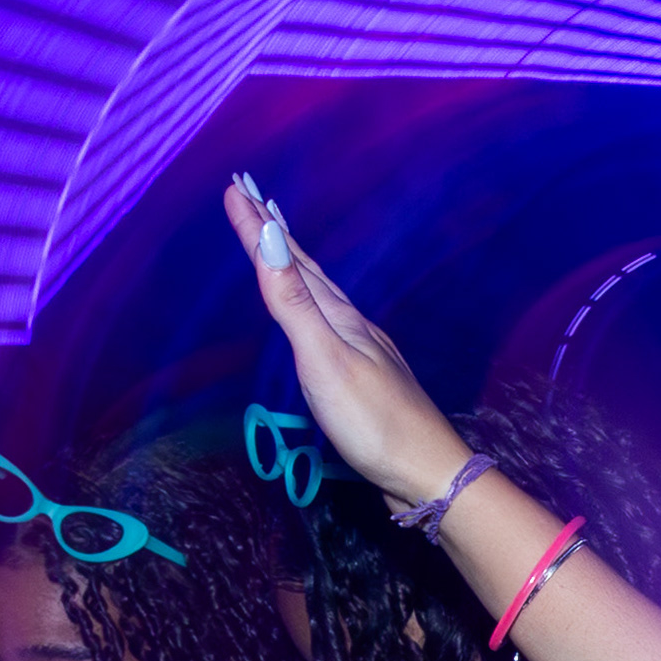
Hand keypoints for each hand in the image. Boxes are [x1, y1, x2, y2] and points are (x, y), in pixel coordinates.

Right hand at [222, 181, 469, 507]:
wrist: (426, 473)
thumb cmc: (373, 422)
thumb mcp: (324, 359)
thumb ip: (294, 302)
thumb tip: (271, 236)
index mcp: (339, 317)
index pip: (289, 261)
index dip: (257, 226)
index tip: (234, 188)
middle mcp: (352, 325)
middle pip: (307, 269)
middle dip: (274, 232)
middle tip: (250, 194)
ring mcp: (362, 350)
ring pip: (320, 294)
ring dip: (294, 263)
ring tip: (278, 238)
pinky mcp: (364, 377)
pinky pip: (329, 323)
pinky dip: (312, 302)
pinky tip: (317, 310)